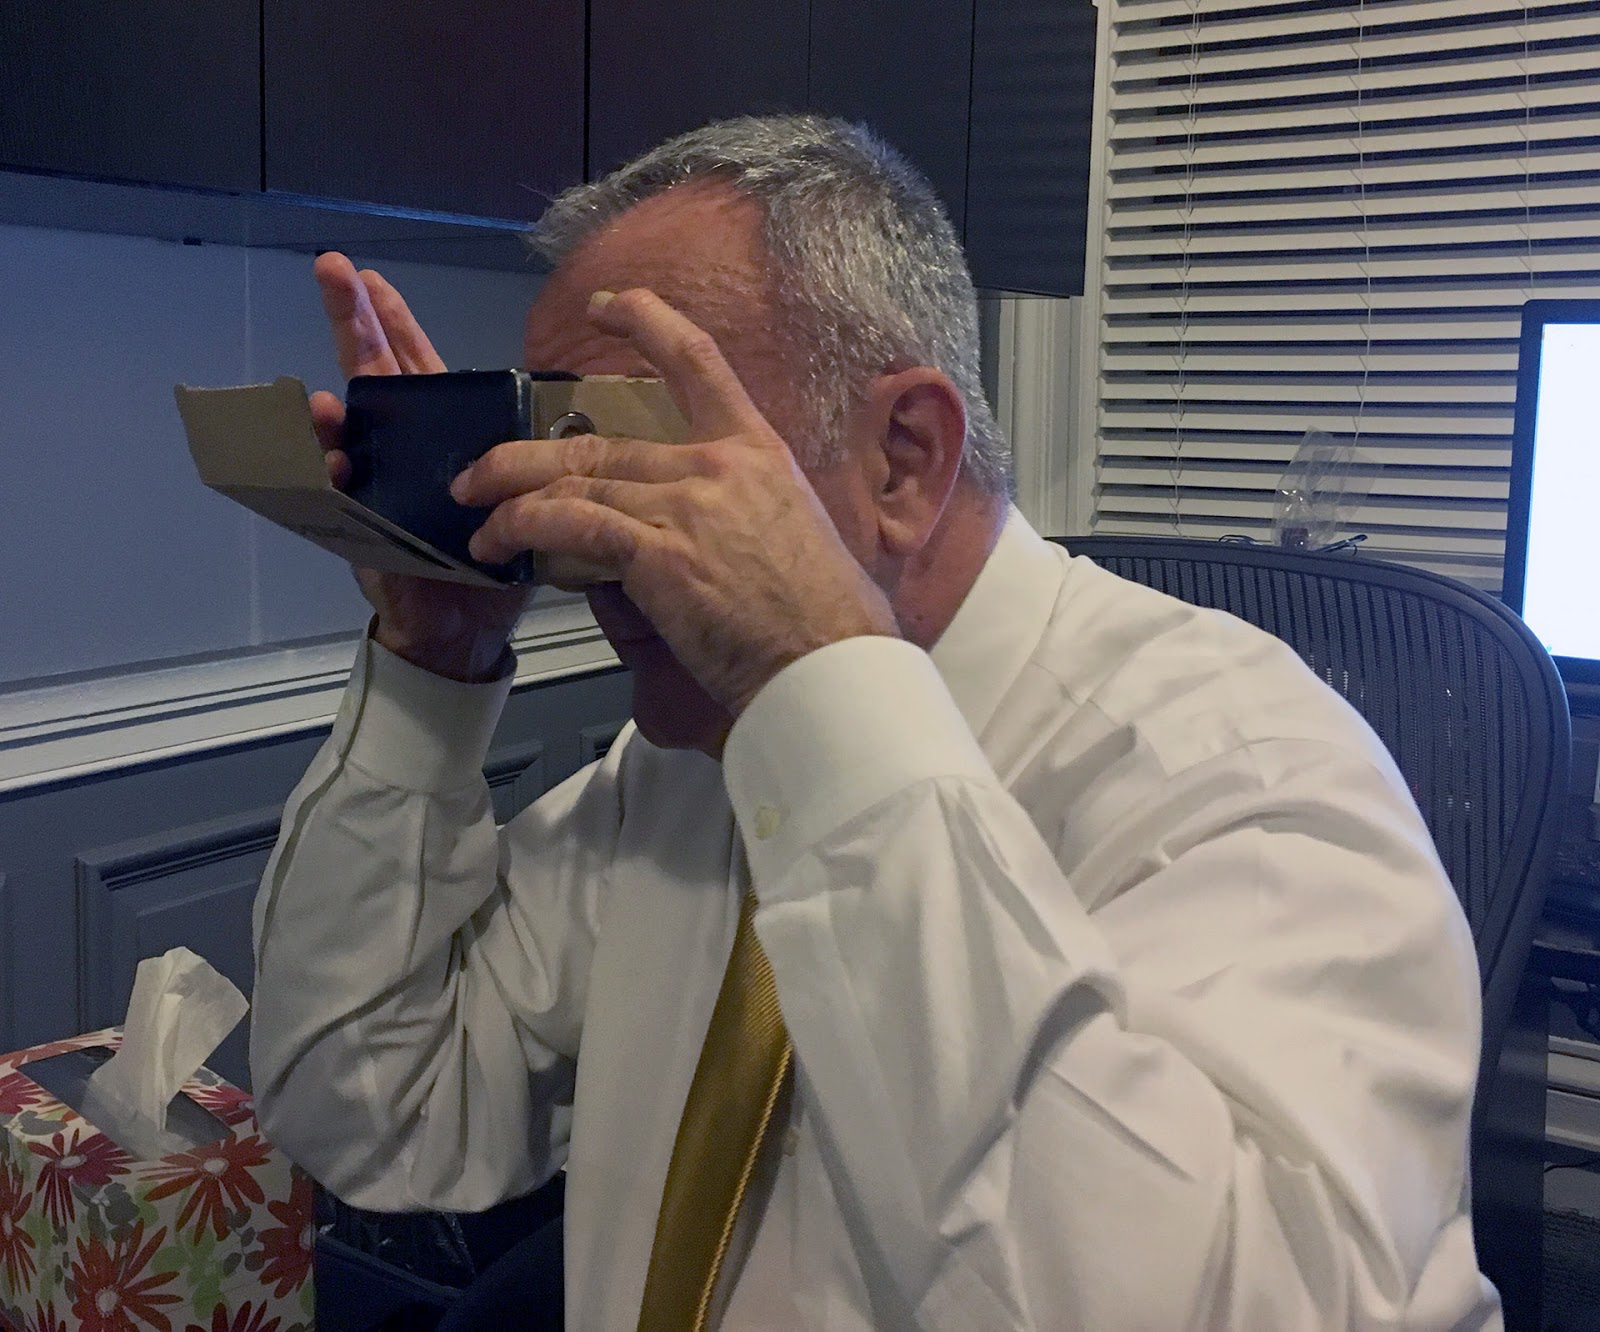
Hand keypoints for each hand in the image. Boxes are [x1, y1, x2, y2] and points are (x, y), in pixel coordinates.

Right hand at [310, 252, 526, 681]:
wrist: (461, 627)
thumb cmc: (491, 561)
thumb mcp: (521, 499)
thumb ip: (529, 462)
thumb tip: (571, 427)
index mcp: (438, 431)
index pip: (412, 363)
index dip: (392, 321)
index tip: (371, 275)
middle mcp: (397, 446)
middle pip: (370, 374)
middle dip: (349, 323)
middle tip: (331, 271)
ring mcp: (371, 481)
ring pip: (345, 426)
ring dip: (331, 404)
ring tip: (323, 382)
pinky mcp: (359, 525)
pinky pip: (334, 493)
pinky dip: (328, 472)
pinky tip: (328, 453)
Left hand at [452, 288, 897, 717]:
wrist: (833, 664)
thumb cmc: (829, 620)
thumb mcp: (797, 534)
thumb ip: (741, 515)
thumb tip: (701, 535)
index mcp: (759, 451)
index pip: (697, 359)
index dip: (645, 320)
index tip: (605, 306)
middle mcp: (718, 464)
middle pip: (601, 439)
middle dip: (527, 455)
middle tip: (486, 469)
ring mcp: (687, 505)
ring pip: (576, 478)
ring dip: (511, 495)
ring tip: (477, 510)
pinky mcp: (659, 553)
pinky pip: (572, 524)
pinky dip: (524, 527)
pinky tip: (500, 543)